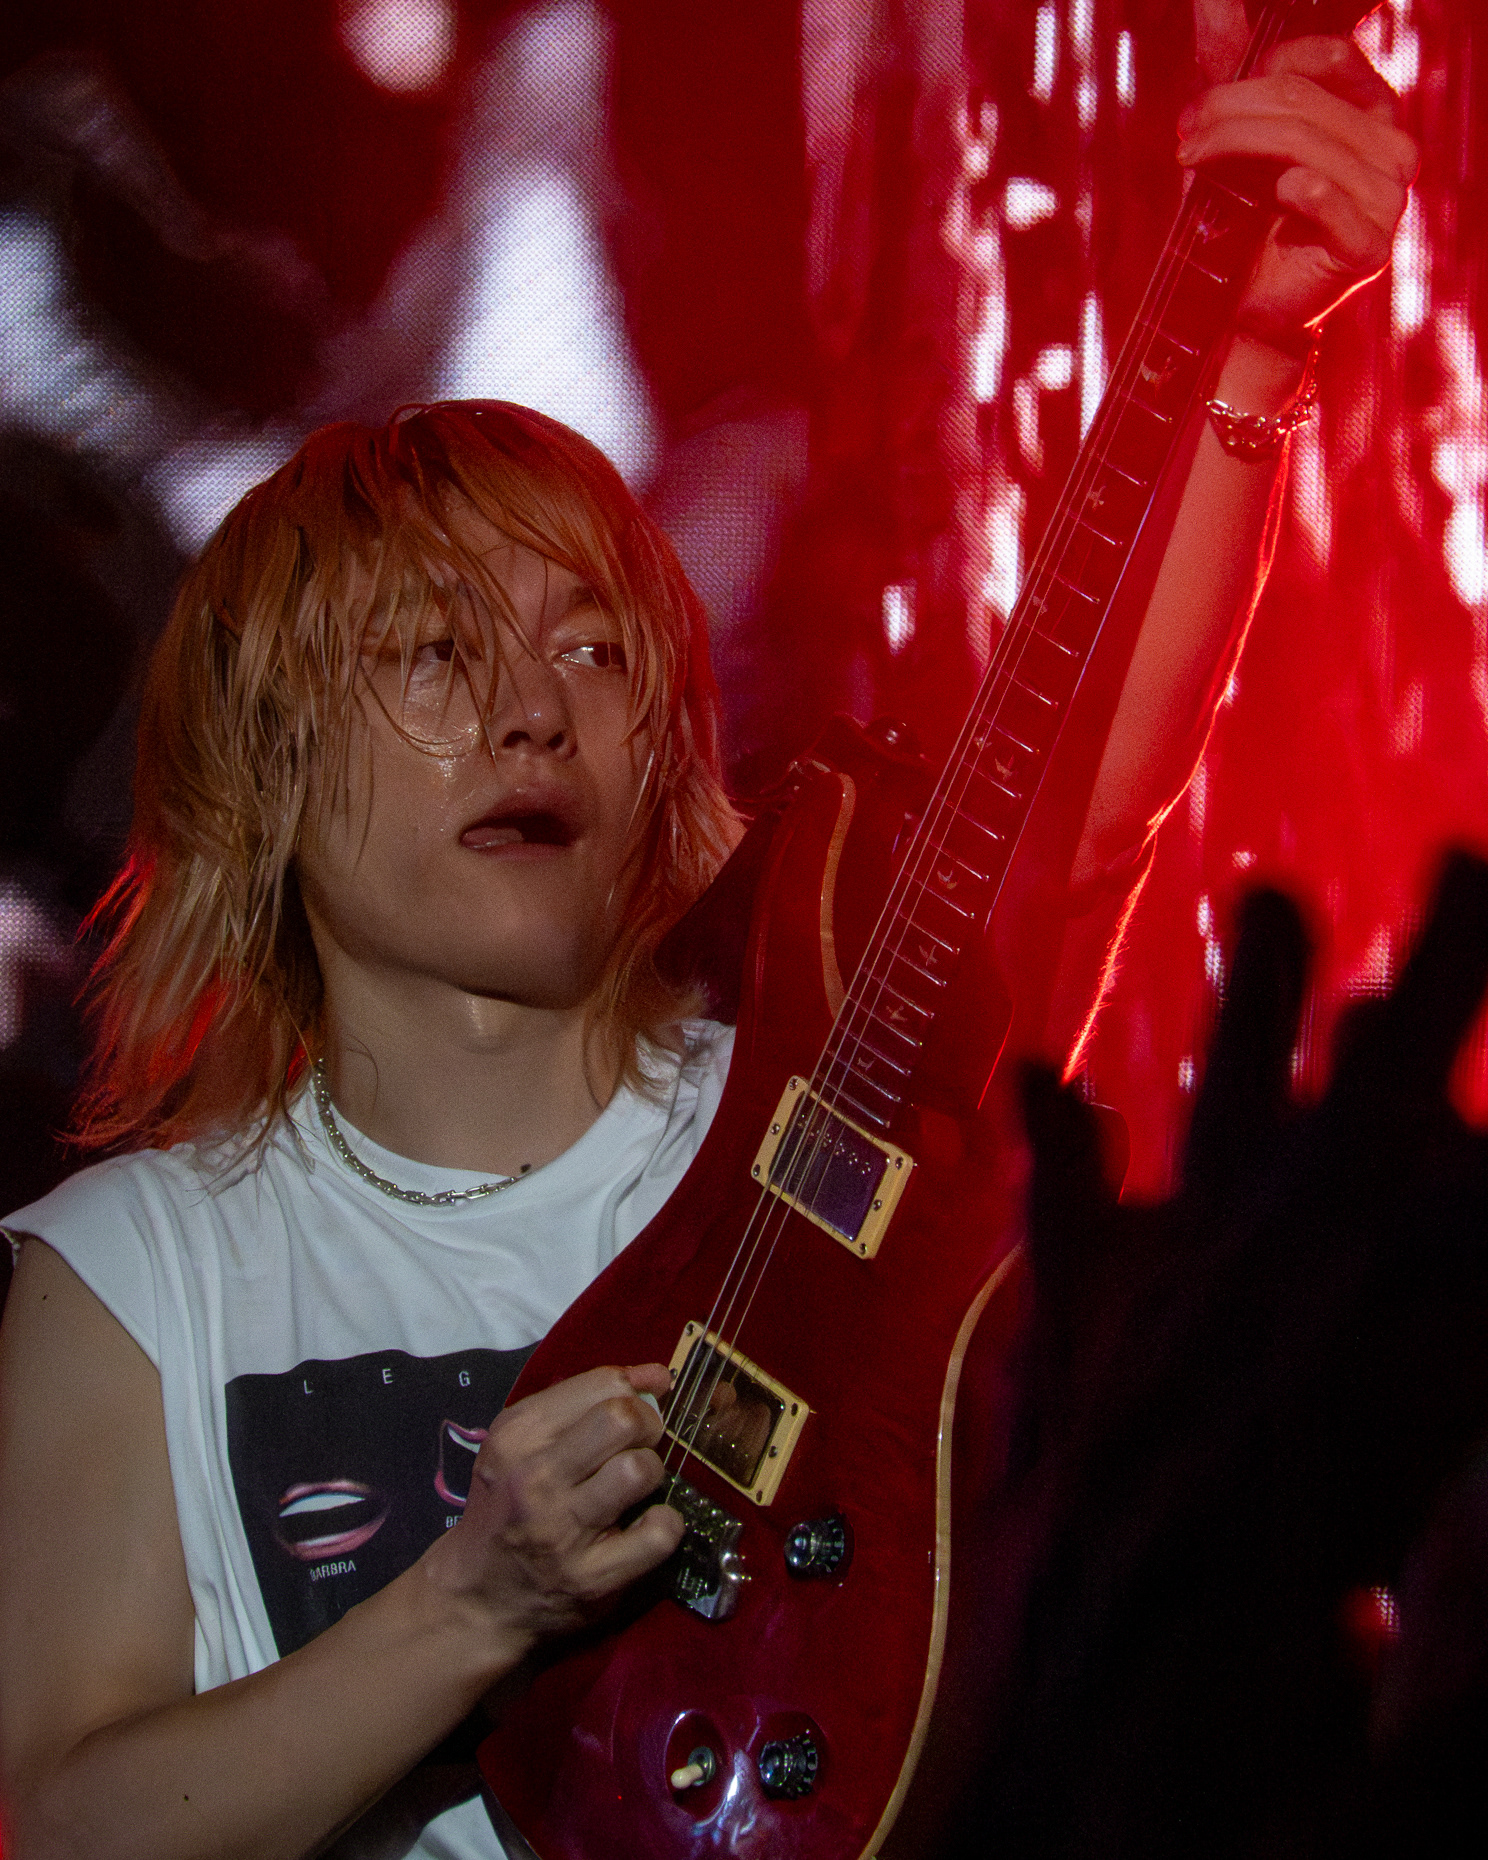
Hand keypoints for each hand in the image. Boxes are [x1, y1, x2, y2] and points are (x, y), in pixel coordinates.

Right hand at [423, 1363, 684, 1663]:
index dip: (634, 1393)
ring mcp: (562, 1529)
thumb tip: (657, 1375)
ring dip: (651, 1475)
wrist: (475, 1598)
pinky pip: (657, 1534)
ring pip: (639, 1470)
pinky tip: (645, 1528)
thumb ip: (586, 1400)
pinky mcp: (590, 1577)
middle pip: (623, 1419)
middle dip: (648, 1427)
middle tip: (640, 1447)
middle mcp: (535, 1477)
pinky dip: (665, 1526)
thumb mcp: (525, 1443)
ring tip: (635, 1489)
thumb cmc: (508, 1508)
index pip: (603, 1384)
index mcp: (517, 1434)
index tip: (636, 1412)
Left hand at [1180, 5, 1417, 350]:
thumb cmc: (1246, 220)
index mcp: (1371, 113)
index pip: (1329, 58)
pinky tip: (1274, 198)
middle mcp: (1392, 150)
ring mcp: (1389, 200)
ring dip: (1234, 147)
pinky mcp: (1369, 248)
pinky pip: (1328, 199)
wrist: (1248, 310)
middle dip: (1230, 111)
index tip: (1206, 103)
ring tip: (1192, 164)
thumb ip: (1233, 67)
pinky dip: (1295, 192)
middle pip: (1304, 102)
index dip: (1261, 69)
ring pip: (1305, 145)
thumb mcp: (1236, 137)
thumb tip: (1211, 1)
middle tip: (1184, 133)